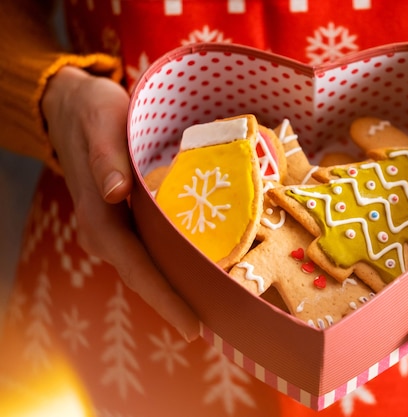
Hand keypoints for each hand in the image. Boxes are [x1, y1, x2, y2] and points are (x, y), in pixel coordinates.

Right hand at [42, 66, 200, 341]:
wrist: (73, 108)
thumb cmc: (92, 113)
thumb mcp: (101, 123)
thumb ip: (105, 157)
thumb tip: (114, 192)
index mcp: (100, 218)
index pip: (137, 268)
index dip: (165, 297)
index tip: (193, 325)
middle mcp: (106, 233)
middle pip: (147, 278)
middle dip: (179, 304)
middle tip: (221, 325)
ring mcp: (115, 230)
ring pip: (150, 268)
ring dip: (179, 290)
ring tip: (217, 309)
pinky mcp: (125, 222)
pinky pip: (151, 252)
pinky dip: (175, 267)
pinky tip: (201, 273)